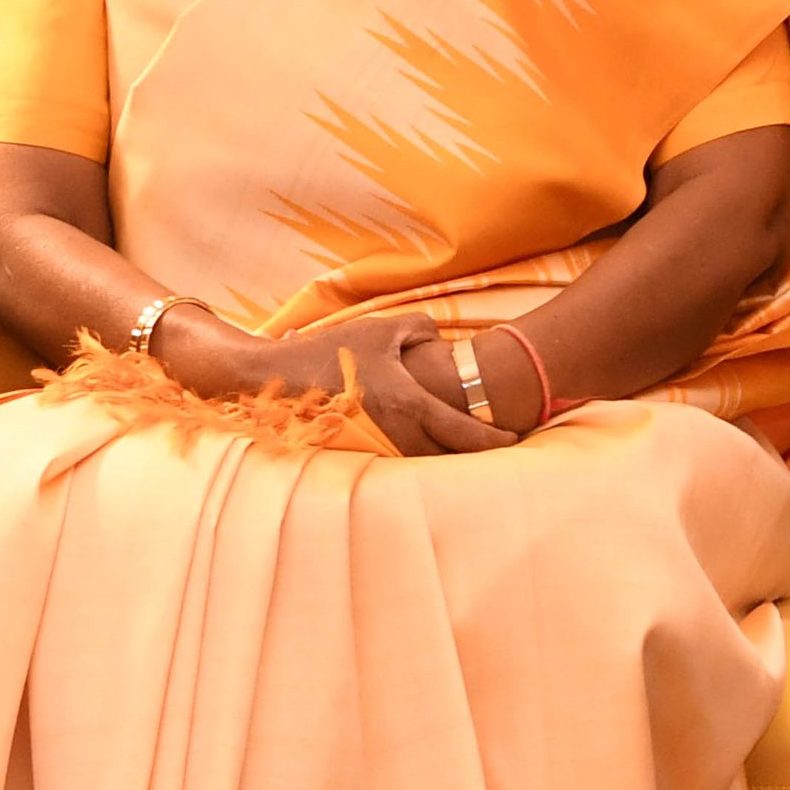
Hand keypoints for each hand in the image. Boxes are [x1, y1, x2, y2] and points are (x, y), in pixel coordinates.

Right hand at [171, 307, 513, 456]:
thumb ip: (420, 328)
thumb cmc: (329, 351)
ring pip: (427, 461)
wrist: (274, 380)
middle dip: (476, 451)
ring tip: (464, 445)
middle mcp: (398, 433)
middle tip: (498, 442)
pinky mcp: (362, 454)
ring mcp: (379, 449)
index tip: (515, 439)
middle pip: (453, 456)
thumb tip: (442, 341)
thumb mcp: (379, 329)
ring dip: (446, 455)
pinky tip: (422, 443)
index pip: (467, 433)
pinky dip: (418, 454)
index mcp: (409, 403)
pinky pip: (402, 459)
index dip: (496, 440)